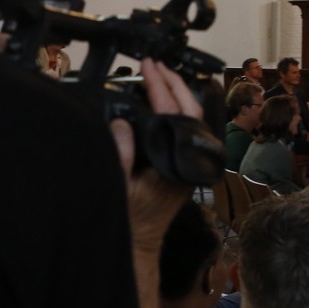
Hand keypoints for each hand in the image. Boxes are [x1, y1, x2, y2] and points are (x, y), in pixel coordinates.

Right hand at [112, 59, 202, 253]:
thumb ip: (120, 154)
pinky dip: (172, 110)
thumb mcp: (118, 186)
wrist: (140, 243)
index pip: (172, 114)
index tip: (149, 68)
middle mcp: (188, 160)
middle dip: (173, 83)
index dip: (159, 87)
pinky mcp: (183, 164)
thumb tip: (121, 123)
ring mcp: (188, 162)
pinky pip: (182, 129)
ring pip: (190, 119)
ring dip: (174, 95)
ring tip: (157, 75)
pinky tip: (158, 102)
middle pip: (190, 111)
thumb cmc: (131, 220)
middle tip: (155, 65)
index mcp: (176, 163)